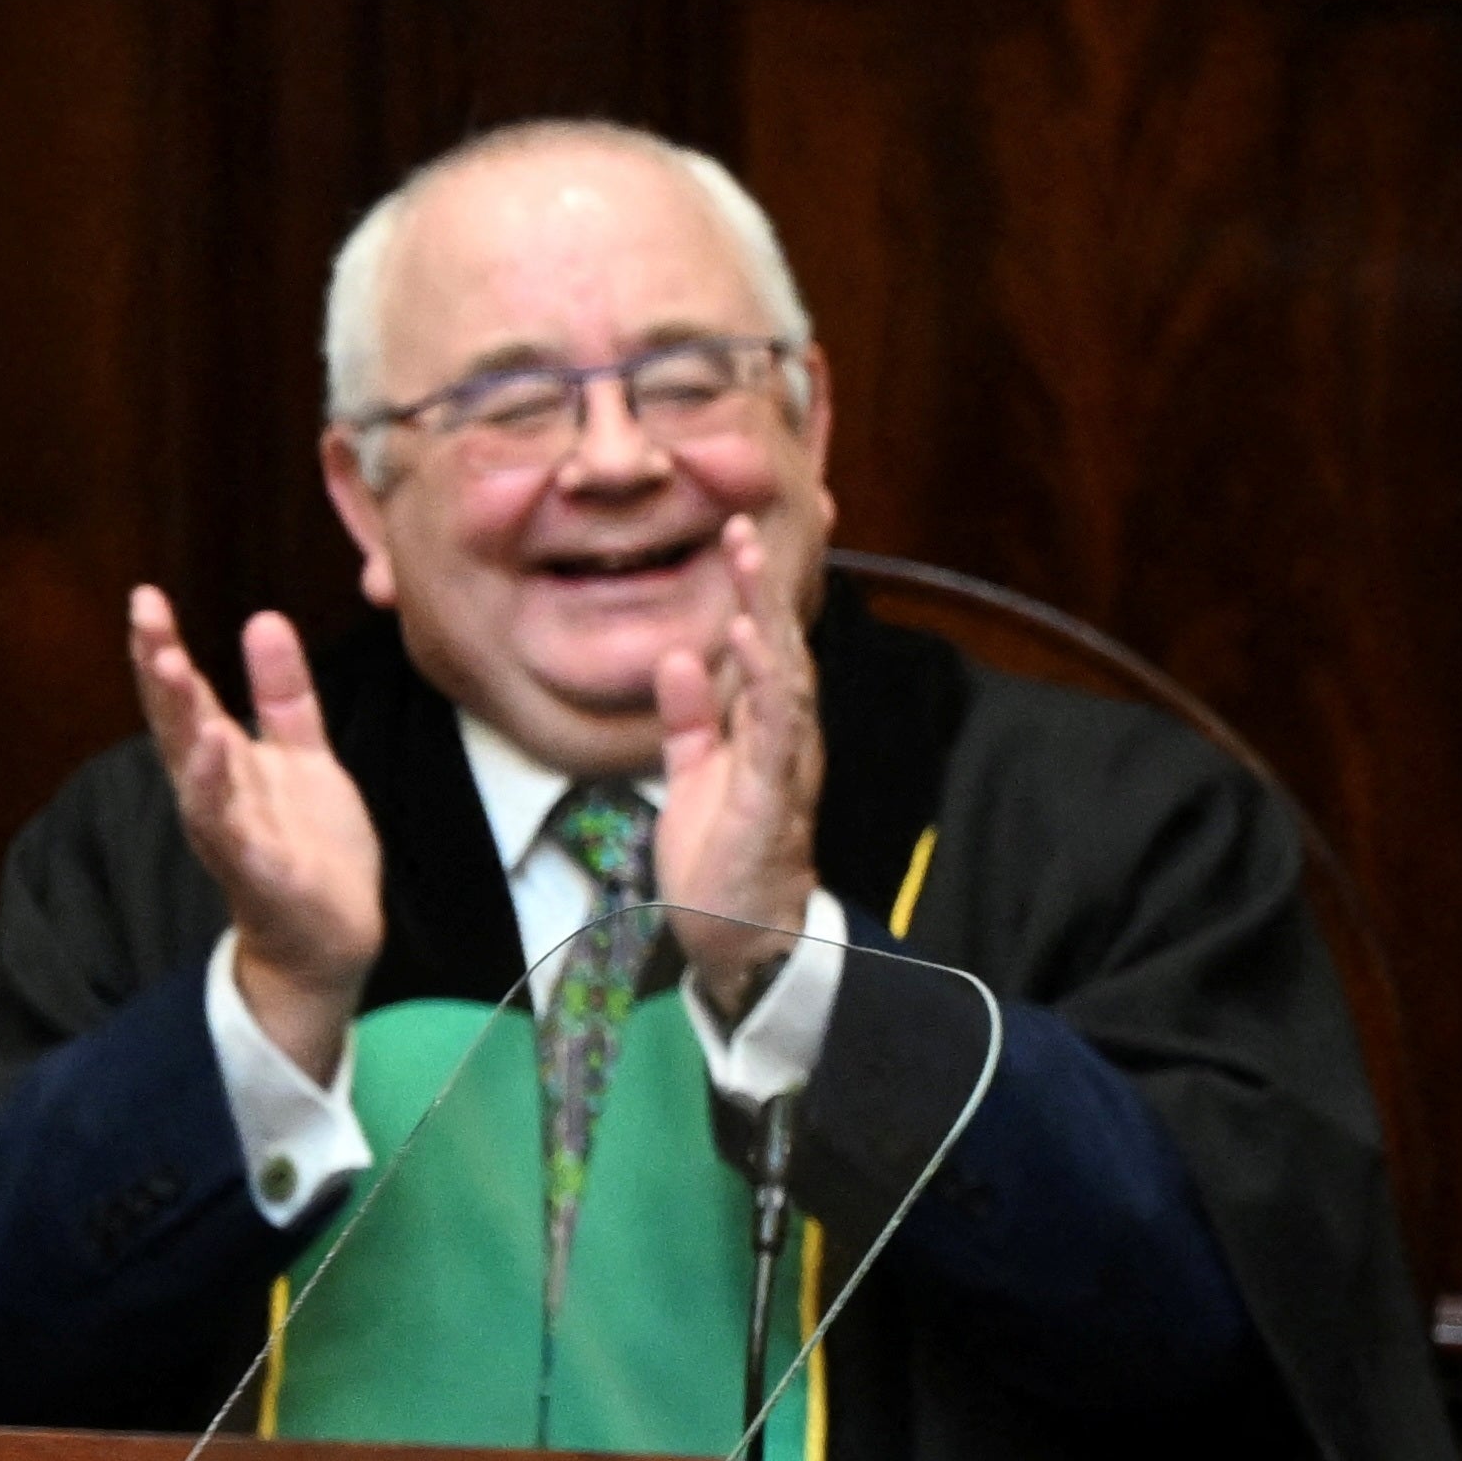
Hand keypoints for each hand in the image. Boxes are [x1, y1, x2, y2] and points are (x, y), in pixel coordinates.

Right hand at [127, 591, 383, 1083]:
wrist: (334, 934)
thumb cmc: (309, 845)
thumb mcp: (304, 755)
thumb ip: (284, 694)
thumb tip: (264, 618)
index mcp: (222, 762)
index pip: (185, 697)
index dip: (163, 648)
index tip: (147, 596)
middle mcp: (213, 792)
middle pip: (175, 723)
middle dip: (158, 668)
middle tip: (145, 614)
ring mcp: (230, 831)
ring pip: (193, 769)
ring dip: (181, 719)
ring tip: (174, 666)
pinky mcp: (257, 868)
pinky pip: (230, 824)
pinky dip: (217, 786)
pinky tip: (216, 744)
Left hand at [654, 513, 826, 1020]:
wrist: (740, 938)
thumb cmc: (721, 860)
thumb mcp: (692, 774)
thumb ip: (691, 718)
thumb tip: (677, 657)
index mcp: (764, 731)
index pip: (766, 649)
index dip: (755, 591)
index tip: (737, 532)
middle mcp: (784, 739)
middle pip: (780, 647)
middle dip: (763, 585)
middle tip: (743, 522)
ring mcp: (783, 765)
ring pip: (783, 675)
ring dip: (766, 614)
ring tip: (746, 558)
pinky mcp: (771, 796)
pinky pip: (772, 729)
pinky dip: (763, 681)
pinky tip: (749, 639)